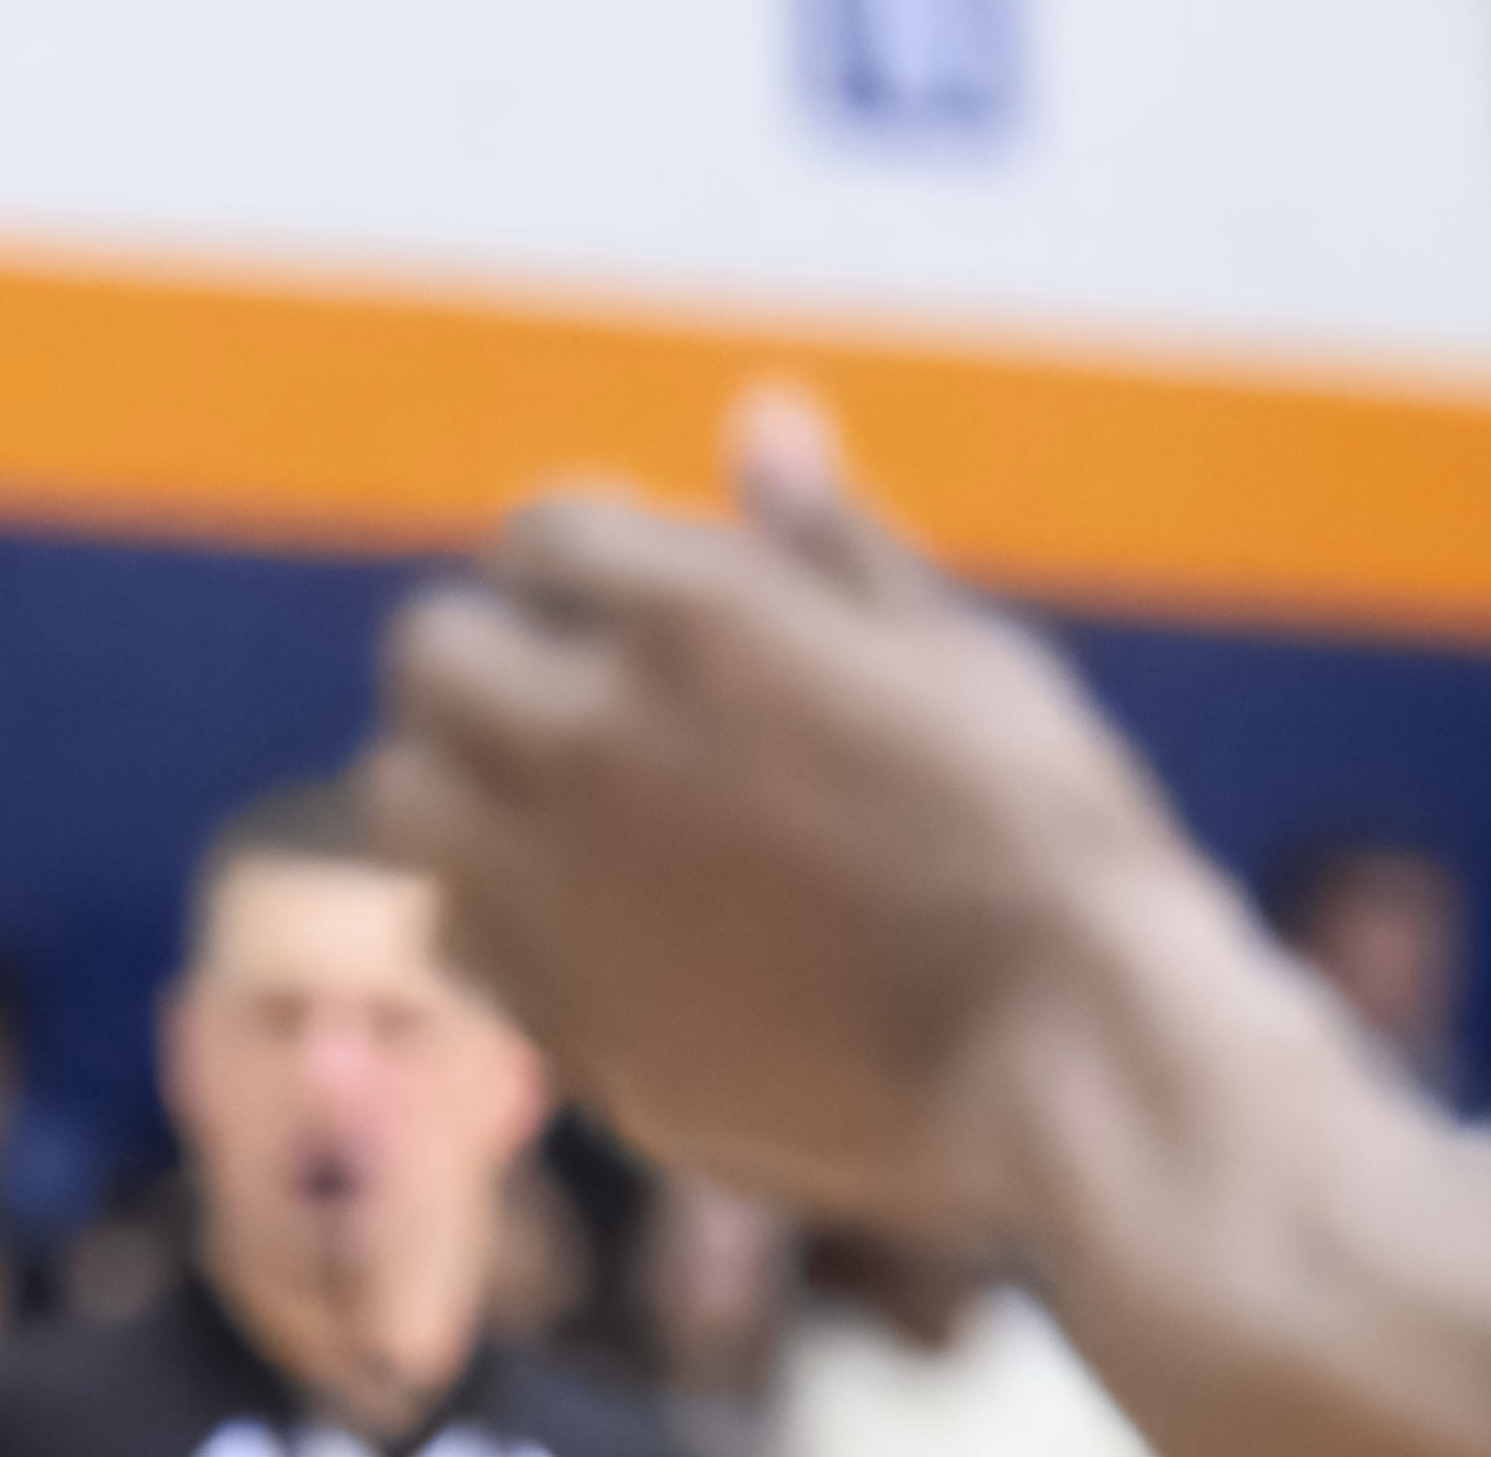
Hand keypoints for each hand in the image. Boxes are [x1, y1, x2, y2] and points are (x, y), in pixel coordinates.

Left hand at [368, 389, 1196, 1232]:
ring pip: (403, 797)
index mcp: (689, 624)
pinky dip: (493, 916)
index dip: (590, 566)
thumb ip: (832, 544)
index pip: (539, 537)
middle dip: (496, 658)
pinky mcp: (575, 1026)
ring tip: (565, 810)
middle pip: (432, 653)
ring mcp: (565, 898)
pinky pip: (455, 938)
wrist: (1087, 1072)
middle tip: (584, 701)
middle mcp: (591, 748)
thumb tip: (762, 416)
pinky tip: (593, 926)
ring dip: (461, 783)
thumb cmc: (1052, 846)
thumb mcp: (959, 656)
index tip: (643, 610)